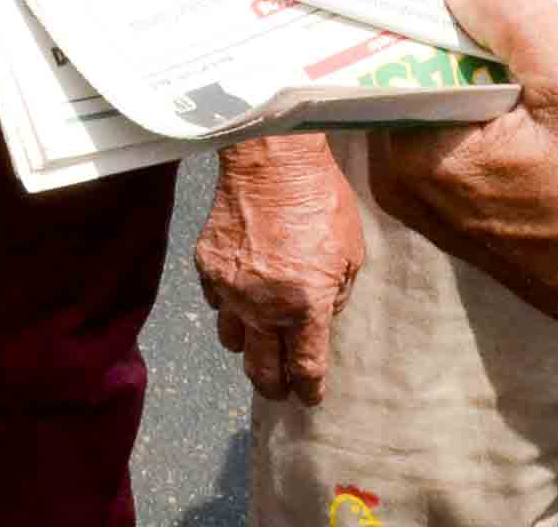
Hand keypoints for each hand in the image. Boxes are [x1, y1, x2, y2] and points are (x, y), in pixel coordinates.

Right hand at [196, 135, 364, 405]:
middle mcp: (263, 307)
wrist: (273, 159)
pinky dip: (227, 304)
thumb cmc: (321, 200)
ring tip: (259, 340)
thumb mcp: (351, 252)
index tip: (310, 397)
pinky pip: (214, 302)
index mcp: (305, 306)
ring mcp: (229, 289)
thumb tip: (322, 315)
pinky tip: (241, 291)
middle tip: (280, 388)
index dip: (309, 390)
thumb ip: (337, 295)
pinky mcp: (206, 267)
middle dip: (274, 386)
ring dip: (249, 346)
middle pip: (262, 370)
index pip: (305, 368)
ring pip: (232, 341)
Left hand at [363, 0, 557, 356]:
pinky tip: (535, 73)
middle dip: (452, 26)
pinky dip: (495, 100)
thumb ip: (515, 18)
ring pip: (444, 100)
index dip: (414, 1)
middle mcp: (404, 182)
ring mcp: (434, 200)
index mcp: (411, 154)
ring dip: (480, 61)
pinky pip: (465, 131)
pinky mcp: (468, 209)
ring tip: (519, 14)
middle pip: (413, 73)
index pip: (385, 53)